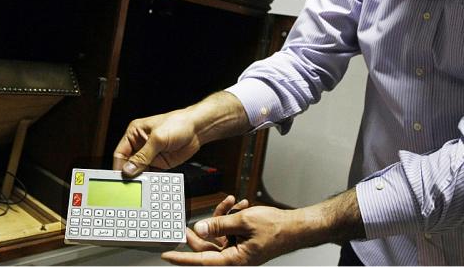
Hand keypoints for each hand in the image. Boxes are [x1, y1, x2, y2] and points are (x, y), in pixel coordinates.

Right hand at [112, 91, 249, 176]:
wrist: (198, 129)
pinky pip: (151, 174)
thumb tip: (129, 169)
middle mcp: (140, 144)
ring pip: (139, 170)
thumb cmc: (178, 124)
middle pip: (128, 163)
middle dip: (128, 174)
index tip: (119, 179)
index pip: (121, 152)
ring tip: (138, 187)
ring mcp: (150, 155)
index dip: (119, 166)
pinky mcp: (160, 163)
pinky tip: (149, 185)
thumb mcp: (158, 139)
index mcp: (134, 133)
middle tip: (127, 186)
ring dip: (139, 178)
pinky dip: (150, 180)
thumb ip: (143, 156)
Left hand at [162, 188, 364, 265]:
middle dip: (202, 229)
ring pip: (220, 235)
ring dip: (222, 217)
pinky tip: (238, 204)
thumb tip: (199, 228)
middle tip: (192, 219)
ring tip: (230, 203)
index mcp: (235, 259)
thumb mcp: (244, 222)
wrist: (297, 226)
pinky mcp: (245, 242)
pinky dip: (232, 217)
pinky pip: (230, 231)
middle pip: (208, 246)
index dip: (182, 257)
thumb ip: (220, 225)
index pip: (201, 259)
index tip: (166, 255)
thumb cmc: (277, 228)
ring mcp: (240, 249)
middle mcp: (236, 257)